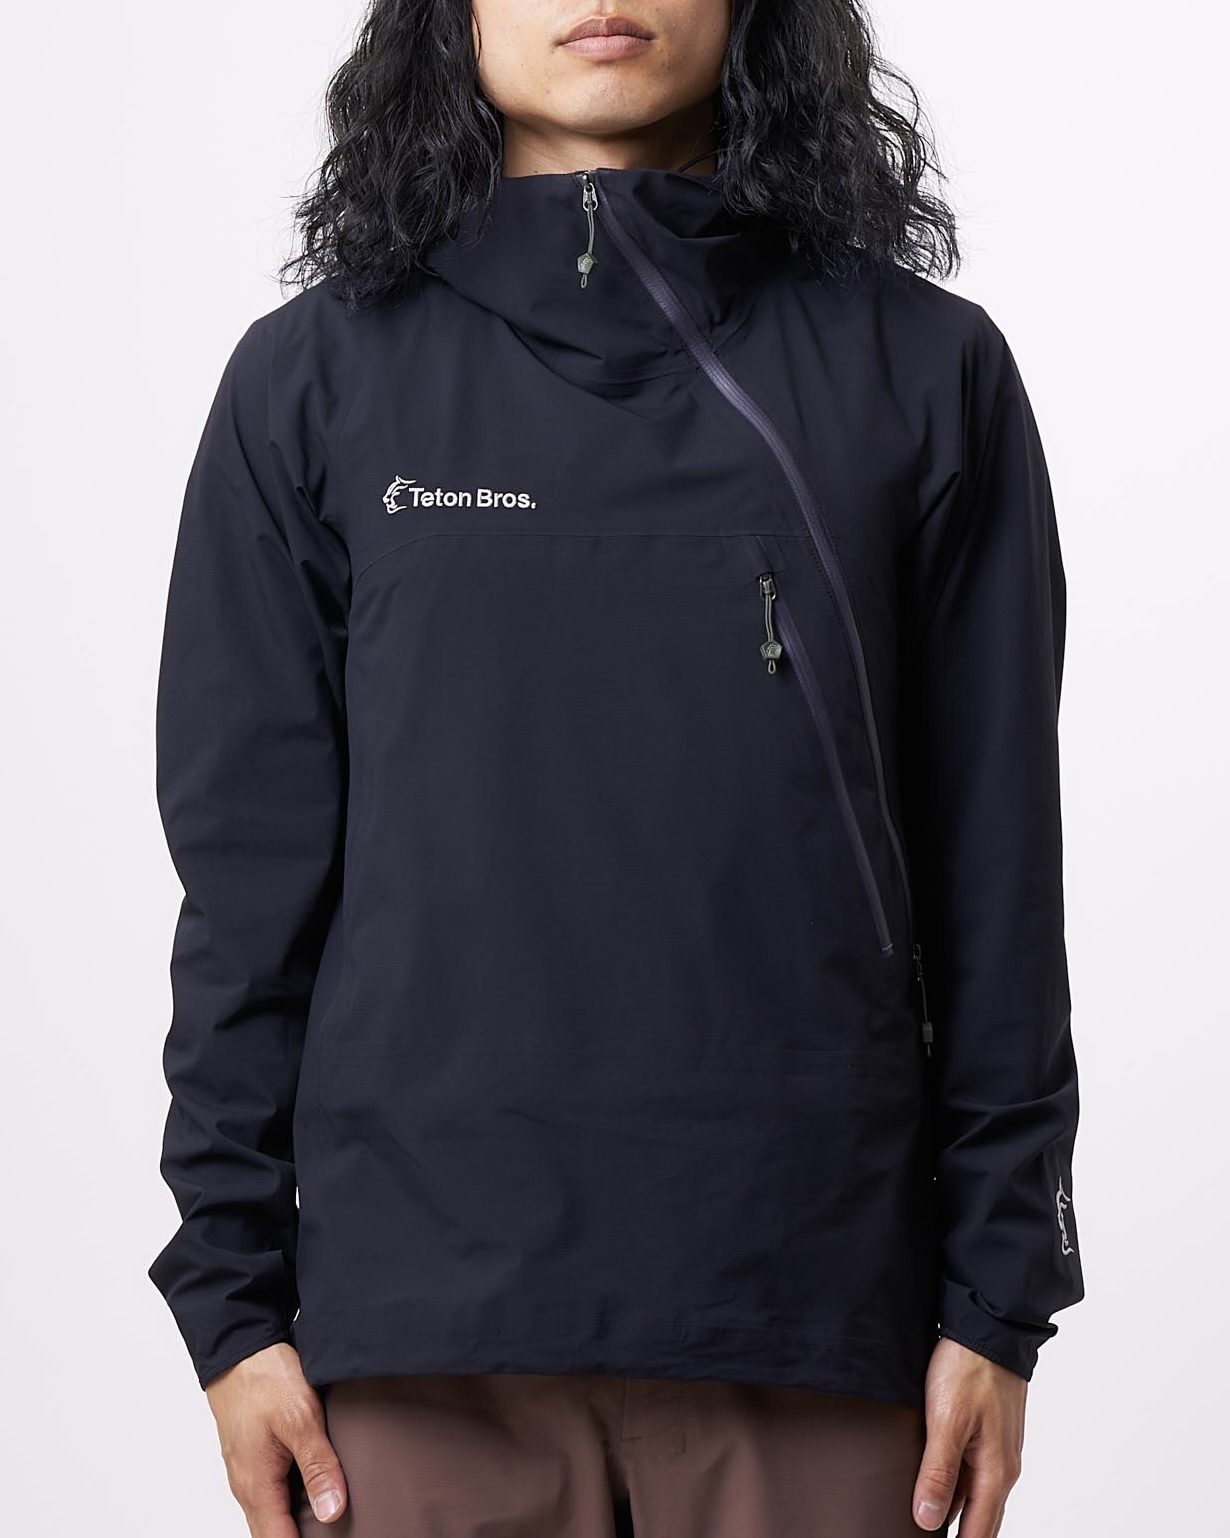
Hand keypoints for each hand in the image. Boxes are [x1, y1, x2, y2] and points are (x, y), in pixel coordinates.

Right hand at [205, 1341, 347, 1535]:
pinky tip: (312, 1490)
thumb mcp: (300, 1419)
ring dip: (294, 1522)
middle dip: (300, 1537)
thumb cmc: (265, 1379)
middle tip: (334, 1530)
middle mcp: (246, 1486)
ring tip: (327, 1516)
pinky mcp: (251, 1457)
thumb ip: (318, 1466)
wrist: (240, 1349)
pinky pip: (269, 1493)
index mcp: (256, 1486)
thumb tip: (332, 1511)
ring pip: (270, 1514)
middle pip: (272, 1533)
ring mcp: (246, 1472)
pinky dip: (288, 1501)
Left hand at [912, 1336, 1026, 1535]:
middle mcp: (1002, 1467)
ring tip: (924, 1515)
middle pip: (979, 1518)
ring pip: (973, 1494)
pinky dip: (954, 1483)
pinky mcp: (988, 1432)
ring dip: (953, 1508)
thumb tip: (928, 1519)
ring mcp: (996, 1449)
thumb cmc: (969, 1369)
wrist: (989, 1327)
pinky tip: (932, 1481)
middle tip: (923, 1534)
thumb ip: (938, 1473)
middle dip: (957, 1533)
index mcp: (995, 1472)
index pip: (979, 1532)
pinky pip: (971, 1471)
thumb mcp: (946, 1421)